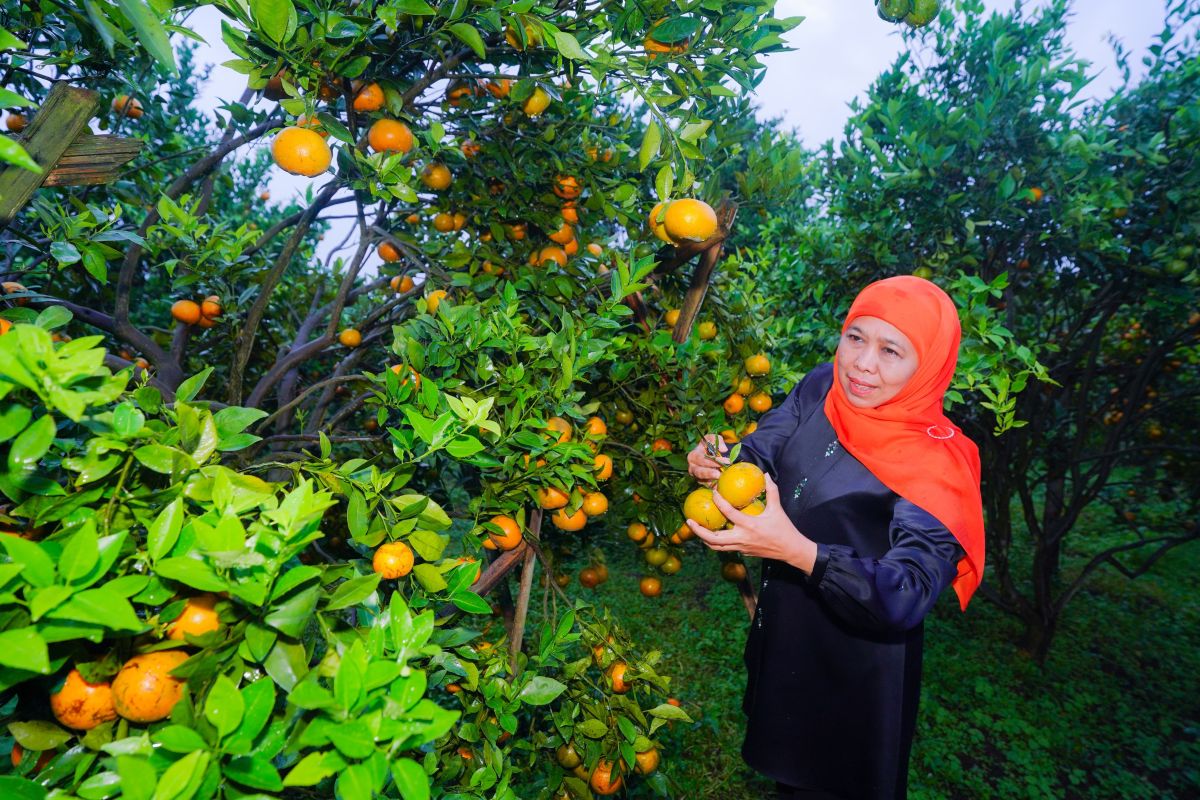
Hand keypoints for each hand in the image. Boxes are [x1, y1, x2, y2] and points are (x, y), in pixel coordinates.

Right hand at [686, 434, 728, 485]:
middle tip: (720, 474)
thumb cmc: (711, 445)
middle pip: (699, 472)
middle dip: (710, 473)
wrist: (714, 455)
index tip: (726, 461)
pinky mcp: (703, 483)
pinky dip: (714, 487)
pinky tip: (721, 487)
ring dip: (712, 481)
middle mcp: (692, 468)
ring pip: (702, 481)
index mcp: (693, 456)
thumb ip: (718, 441)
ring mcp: (697, 477)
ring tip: (720, 480)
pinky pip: (708, 486)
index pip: (701, 459)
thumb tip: (723, 449)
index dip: (712, 461)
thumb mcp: (713, 439)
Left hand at [687, 474, 818, 573]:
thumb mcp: (777, 508)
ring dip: (703, 538)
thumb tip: (766, 474)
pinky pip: (724, 548)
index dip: (719, 502)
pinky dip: (715, 542)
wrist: (790, 550)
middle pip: (713, 538)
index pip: (728, 513)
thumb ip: (771, 490)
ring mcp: (741, 547)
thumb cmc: (784, 528)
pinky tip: (710, 533)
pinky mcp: (742, 553)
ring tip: (695, 528)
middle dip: (698, 530)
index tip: (713, 493)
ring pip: (716, 547)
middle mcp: (742, 538)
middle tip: (689, 521)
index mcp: (749, 525)